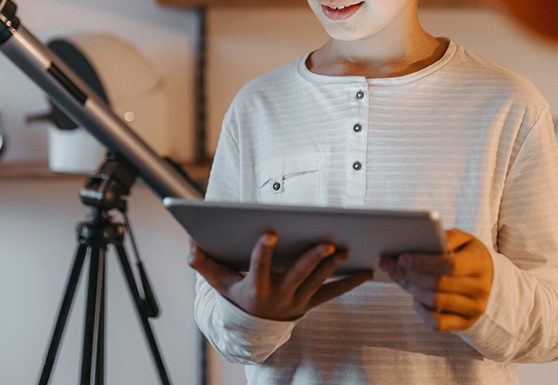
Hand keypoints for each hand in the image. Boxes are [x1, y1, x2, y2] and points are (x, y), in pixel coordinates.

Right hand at [189, 232, 372, 320]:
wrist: (253, 326)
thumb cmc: (235, 294)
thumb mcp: (216, 281)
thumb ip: (202, 262)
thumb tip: (190, 244)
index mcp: (255, 287)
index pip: (258, 267)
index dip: (263, 250)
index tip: (269, 232)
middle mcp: (279, 295)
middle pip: (298, 274)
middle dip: (312, 258)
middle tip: (327, 242)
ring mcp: (297, 300)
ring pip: (317, 281)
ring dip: (332, 266)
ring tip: (345, 249)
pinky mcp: (310, 303)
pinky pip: (333, 293)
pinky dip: (350, 282)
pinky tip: (367, 271)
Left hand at [379, 229, 492, 331]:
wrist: (490, 279)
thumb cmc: (469, 254)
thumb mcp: (464, 239)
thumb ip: (446, 237)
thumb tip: (424, 240)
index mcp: (480, 264)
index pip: (449, 266)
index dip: (423, 263)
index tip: (402, 258)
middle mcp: (480, 289)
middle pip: (437, 284)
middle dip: (409, 274)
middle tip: (389, 264)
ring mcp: (474, 309)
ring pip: (434, 302)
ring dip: (410, 288)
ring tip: (397, 276)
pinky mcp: (465, 323)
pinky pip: (436, 323)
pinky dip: (421, 310)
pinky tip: (414, 297)